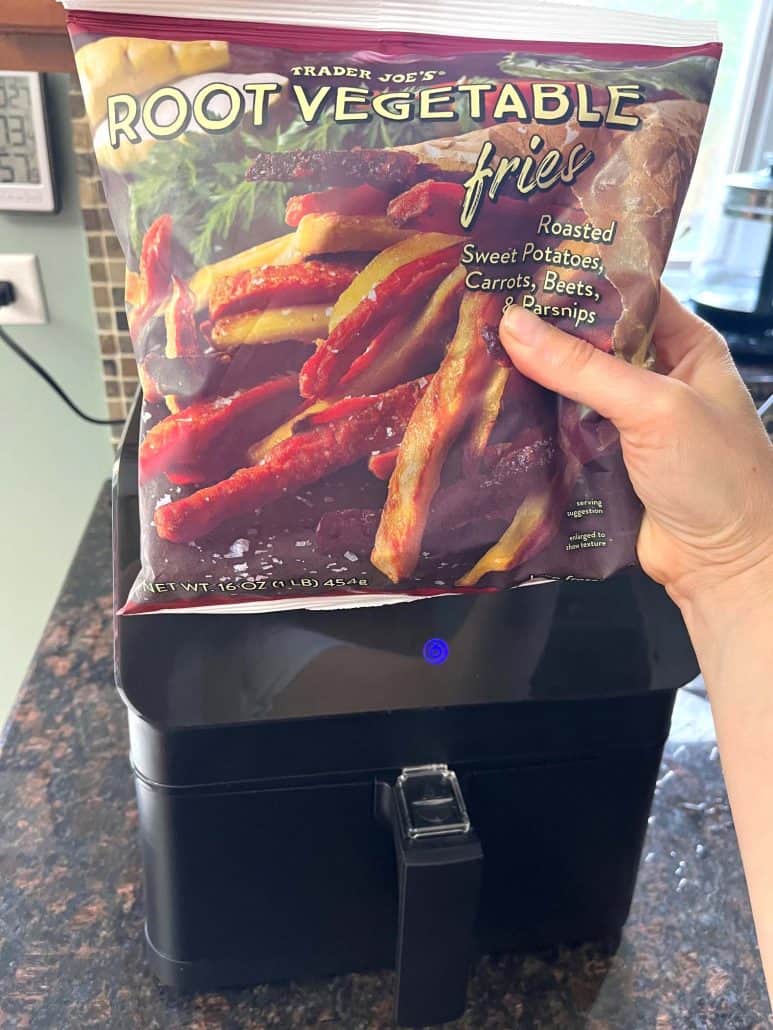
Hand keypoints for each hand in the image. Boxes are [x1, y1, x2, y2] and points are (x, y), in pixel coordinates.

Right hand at [499, 288, 772, 610]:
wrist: (725, 564)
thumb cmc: (720, 478)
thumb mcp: (654, 407)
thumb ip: (584, 367)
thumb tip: (518, 326)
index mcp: (684, 347)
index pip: (627, 294)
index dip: (580, 281)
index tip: (526, 270)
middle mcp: (655, 379)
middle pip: (589, 344)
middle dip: (544, 334)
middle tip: (488, 314)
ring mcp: (627, 423)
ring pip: (569, 391)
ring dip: (534, 383)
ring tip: (481, 357)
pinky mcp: (603, 462)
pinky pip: (561, 435)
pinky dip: (534, 428)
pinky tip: (497, 414)